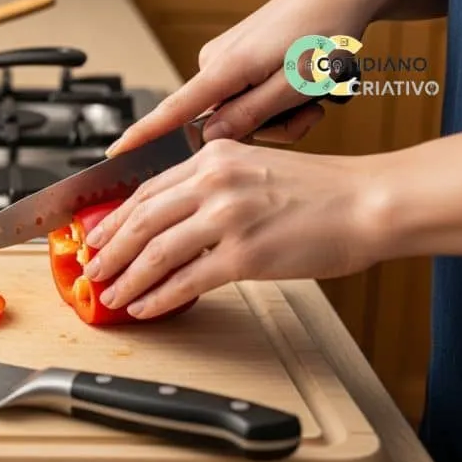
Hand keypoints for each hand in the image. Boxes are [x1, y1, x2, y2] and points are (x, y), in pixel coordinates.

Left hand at [80, 140, 383, 318]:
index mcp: (214, 155)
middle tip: (92, 268)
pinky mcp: (246, 254)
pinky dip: (159, 296)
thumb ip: (211, 184)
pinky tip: (146, 306)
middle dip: (109, 249)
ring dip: (127, 277)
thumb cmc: (321, 191)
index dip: (114, 218)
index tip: (97, 236)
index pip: (146, 188)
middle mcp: (215, 181)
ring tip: (111, 293)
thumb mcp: (255, 169)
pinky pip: (188, 280)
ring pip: (156, 251)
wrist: (369, 202)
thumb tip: (170, 217)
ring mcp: (229, 217)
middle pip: (142, 219)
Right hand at [106, 0, 378, 156]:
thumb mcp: (295, 84)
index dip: (143, 135)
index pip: (172, 111)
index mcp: (224, 68)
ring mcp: (227, 58)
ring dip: (280, 113)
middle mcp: (216, 62)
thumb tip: (207, 138)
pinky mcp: (240, 57)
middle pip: (223, 123)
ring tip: (314, 93)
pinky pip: (250, 94)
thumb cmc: (326, 30)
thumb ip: (249, 116)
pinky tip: (305, 81)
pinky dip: (279, 97)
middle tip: (310, 112)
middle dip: (268, 127)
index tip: (116, 151)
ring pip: (242, 112)